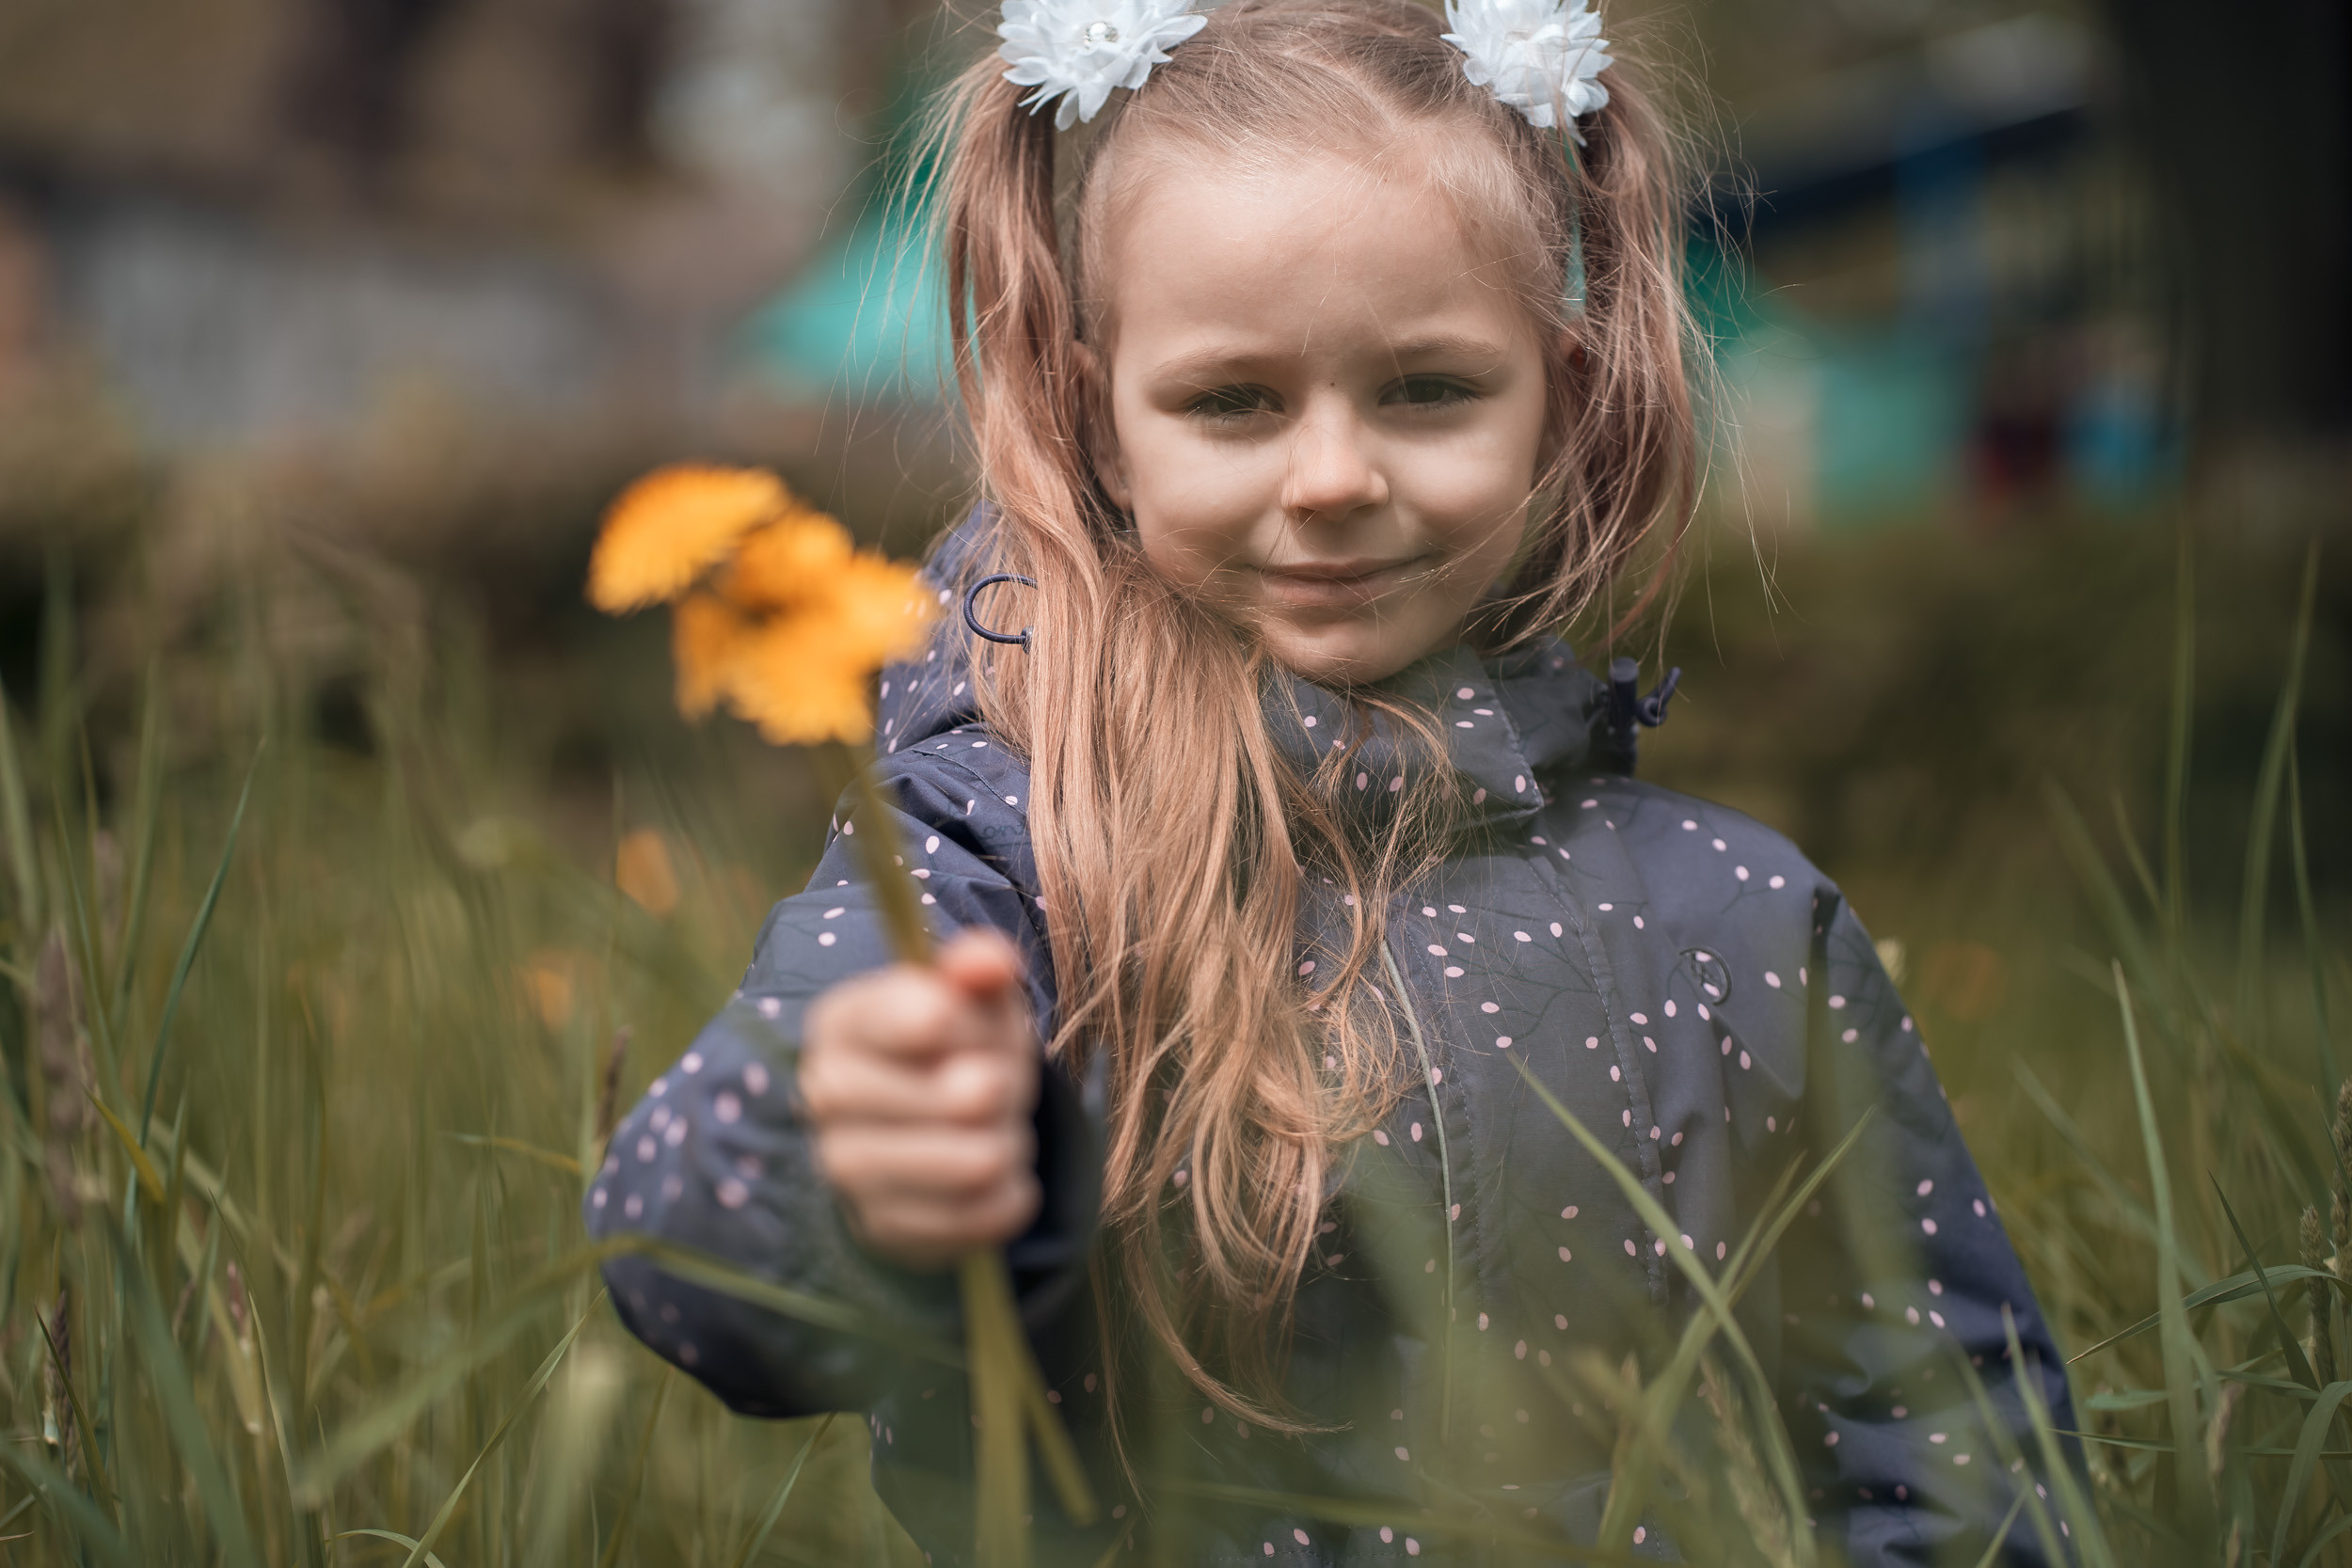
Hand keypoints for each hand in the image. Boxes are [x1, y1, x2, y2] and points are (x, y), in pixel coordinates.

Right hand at [800, 929, 1042, 1270]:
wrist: (920, 1130)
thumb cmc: (952, 1046)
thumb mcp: (971, 997)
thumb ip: (979, 966)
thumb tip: (990, 962)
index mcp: (843, 1021)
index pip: (928, 1019)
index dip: (978, 1025)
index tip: (968, 1023)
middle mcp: (827, 1095)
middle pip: (971, 1095)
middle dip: (1007, 1085)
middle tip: (995, 1080)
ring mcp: (848, 1169)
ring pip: (981, 1161)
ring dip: (1010, 1141)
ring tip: (993, 1127)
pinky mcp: (884, 1229)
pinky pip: (987, 1215)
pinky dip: (1010, 1194)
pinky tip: (988, 1175)